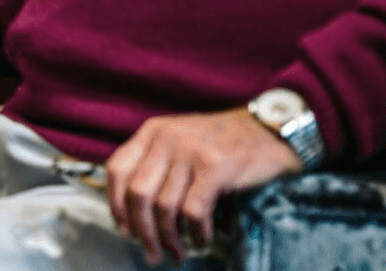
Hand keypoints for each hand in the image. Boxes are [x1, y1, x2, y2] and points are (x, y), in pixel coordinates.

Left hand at [105, 108, 302, 263]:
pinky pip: (193, 210)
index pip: (117, 169)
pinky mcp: (215, 167)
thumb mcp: (181, 141)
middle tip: (152, 254)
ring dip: (169, 238)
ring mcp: (190, 151)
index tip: (125, 230)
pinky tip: (202, 240)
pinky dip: (195, 232)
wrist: (269, 131)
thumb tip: (135, 215)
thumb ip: (157, 165)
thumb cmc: (224, 144)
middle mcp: (166, 138)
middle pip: (137, 193)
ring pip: (164, 206)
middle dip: (142, 230)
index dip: (116, 204)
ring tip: (177, 254)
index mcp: (152, 131)